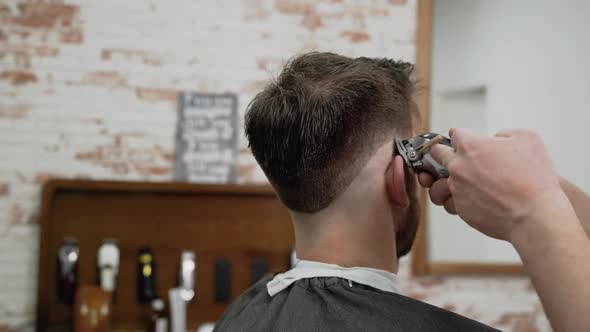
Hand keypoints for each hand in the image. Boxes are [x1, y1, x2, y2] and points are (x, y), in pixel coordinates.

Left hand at [421, 128, 564, 240]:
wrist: (533, 215)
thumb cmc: (534, 178)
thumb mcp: (526, 139)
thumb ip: (504, 134)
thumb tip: (494, 140)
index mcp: (470, 146)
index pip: (455, 134)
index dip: (461, 135)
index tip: (461, 138)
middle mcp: (457, 166)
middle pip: (438, 154)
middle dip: (444, 153)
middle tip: (453, 155)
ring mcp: (457, 188)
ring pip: (444, 180)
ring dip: (452, 179)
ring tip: (468, 183)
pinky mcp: (460, 208)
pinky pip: (454, 201)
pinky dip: (463, 199)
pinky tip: (479, 199)